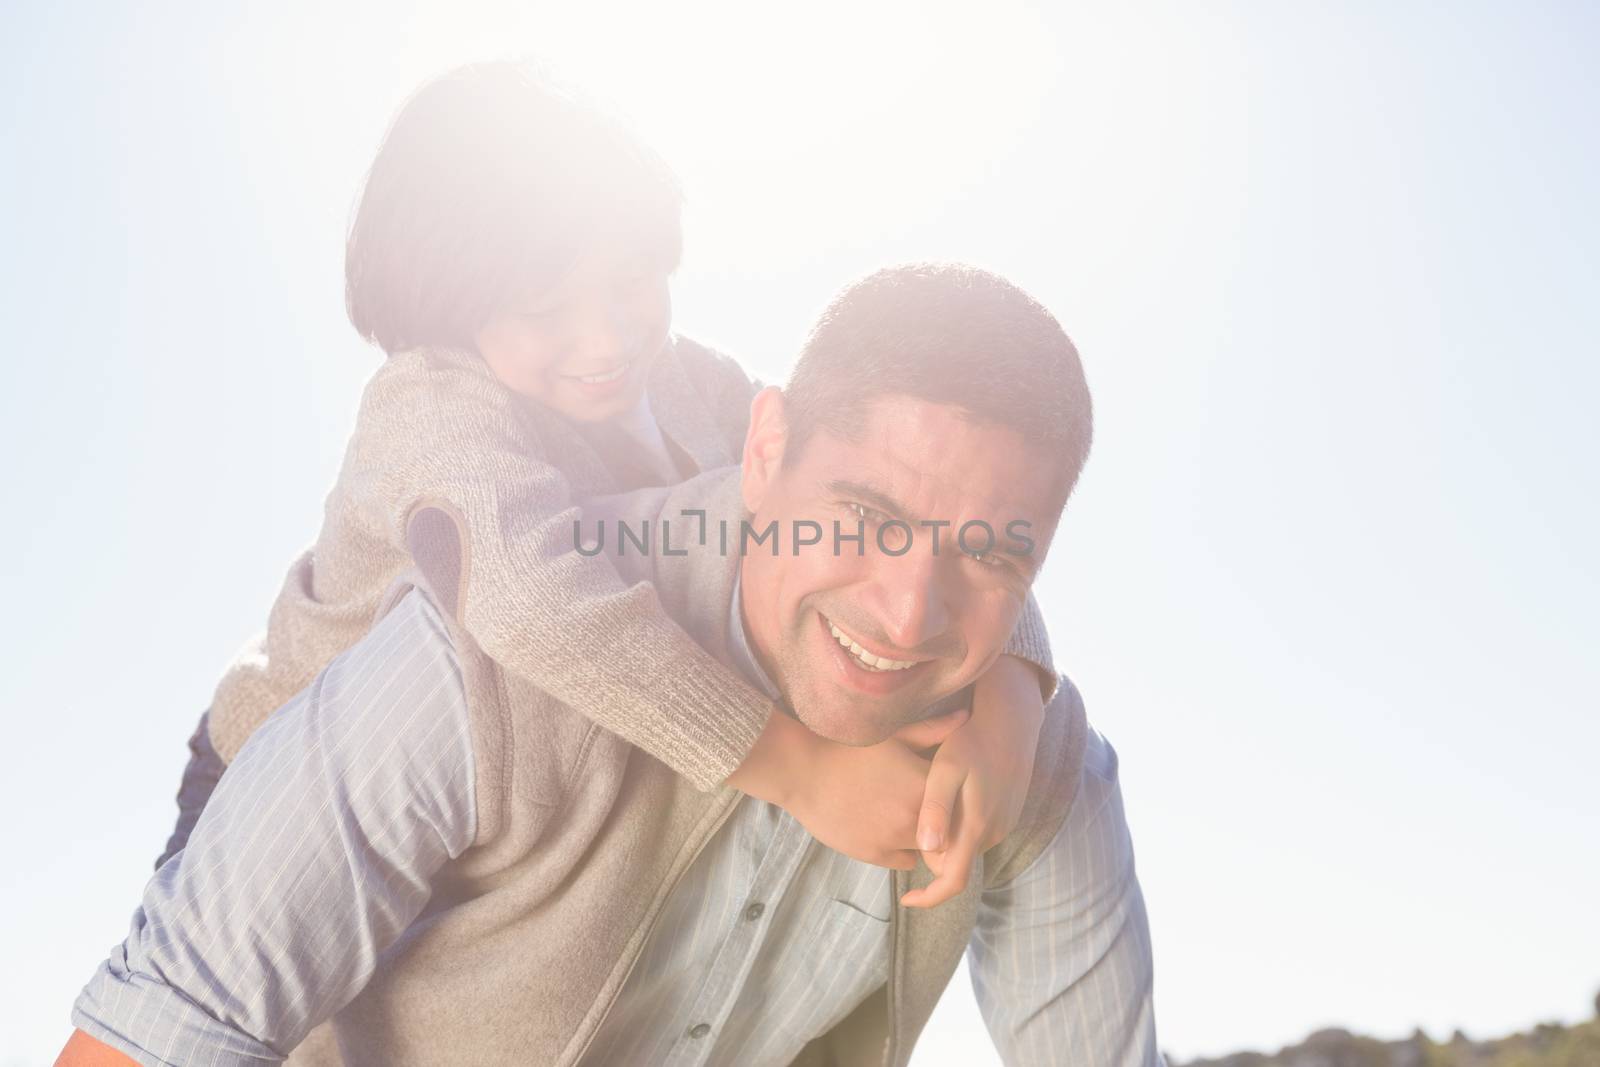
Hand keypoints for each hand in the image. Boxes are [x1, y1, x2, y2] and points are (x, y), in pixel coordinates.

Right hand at [734, 706, 970, 868]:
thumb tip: (966, 718)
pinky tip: (892, 830)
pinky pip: (906, 860)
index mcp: (927, 785)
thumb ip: (933, 730)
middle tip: (937, 809)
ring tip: (914, 819)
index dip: (961, 796)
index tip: (956, 791)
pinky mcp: (876, 855)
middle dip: (948, 821)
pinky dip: (904, 849)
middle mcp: (917, 816)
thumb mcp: (895, 737)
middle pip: (951, 830)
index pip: (963, 800)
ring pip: (930, 849)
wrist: (804, 772)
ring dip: (928, 837)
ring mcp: (897, 839)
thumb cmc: (850, 750)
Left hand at [900, 655, 1045, 907]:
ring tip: (927, 801)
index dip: (929, 897)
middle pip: (955, 861)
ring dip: (946, 836)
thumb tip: (926, 847)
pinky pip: (978, 830)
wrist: (1011, 722)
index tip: (905, 900)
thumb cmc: (971, 742)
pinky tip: (949, 794)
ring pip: (965, 845)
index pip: (954, 881)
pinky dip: (960, 824)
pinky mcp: (1007, 814)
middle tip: (908, 819)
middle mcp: (993, 833)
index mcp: (976, 827)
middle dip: (932, 853)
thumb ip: (936, 809)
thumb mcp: (946, 770)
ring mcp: (1003, 824)